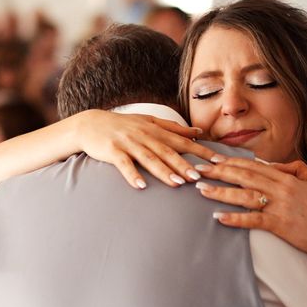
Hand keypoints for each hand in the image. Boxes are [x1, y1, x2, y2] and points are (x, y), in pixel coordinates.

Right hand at [74, 110, 225, 188]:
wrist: (90, 124)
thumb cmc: (122, 125)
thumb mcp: (148, 121)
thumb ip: (173, 128)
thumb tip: (198, 131)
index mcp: (154, 129)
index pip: (181, 140)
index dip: (199, 150)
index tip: (217, 160)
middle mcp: (143, 135)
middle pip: (167, 151)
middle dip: (184, 164)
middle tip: (200, 176)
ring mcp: (127, 143)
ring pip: (148, 158)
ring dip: (163, 171)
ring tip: (177, 183)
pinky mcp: (112, 151)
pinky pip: (124, 164)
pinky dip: (132, 175)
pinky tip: (141, 186)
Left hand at [193, 158, 306, 258]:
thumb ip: (294, 168)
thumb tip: (273, 164)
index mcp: (285, 178)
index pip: (253, 166)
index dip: (231, 162)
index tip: (213, 159)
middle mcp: (280, 189)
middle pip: (243, 177)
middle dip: (218, 172)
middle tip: (198, 170)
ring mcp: (278, 206)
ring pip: (244, 196)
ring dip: (220, 192)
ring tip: (201, 190)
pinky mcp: (278, 224)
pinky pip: (252, 220)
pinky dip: (234, 218)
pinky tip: (218, 217)